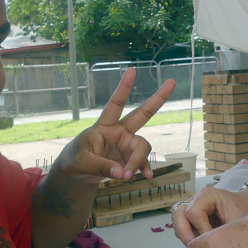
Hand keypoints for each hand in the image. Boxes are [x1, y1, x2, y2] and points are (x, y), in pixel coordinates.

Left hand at [59, 68, 175, 182]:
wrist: (78, 174)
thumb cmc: (75, 160)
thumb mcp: (82, 162)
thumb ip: (101, 166)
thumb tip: (122, 172)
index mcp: (104, 126)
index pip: (115, 104)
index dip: (123, 88)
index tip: (131, 70)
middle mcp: (119, 132)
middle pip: (142, 114)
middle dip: (157, 99)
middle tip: (171, 82)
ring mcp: (126, 145)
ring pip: (142, 147)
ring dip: (137, 161)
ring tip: (125, 176)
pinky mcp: (130, 158)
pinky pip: (142, 162)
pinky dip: (144, 169)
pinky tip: (146, 176)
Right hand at [171, 185, 247, 244]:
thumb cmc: (245, 211)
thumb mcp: (237, 222)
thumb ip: (222, 234)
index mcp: (207, 195)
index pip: (192, 213)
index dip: (200, 230)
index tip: (213, 241)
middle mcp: (196, 198)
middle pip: (178, 214)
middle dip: (184, 234)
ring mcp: (191, 205)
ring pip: (177, 221)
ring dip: (184, 236)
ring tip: (197, 247)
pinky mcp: (191, 215)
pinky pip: (181, 226)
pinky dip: (187, 236)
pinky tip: (199, 244)